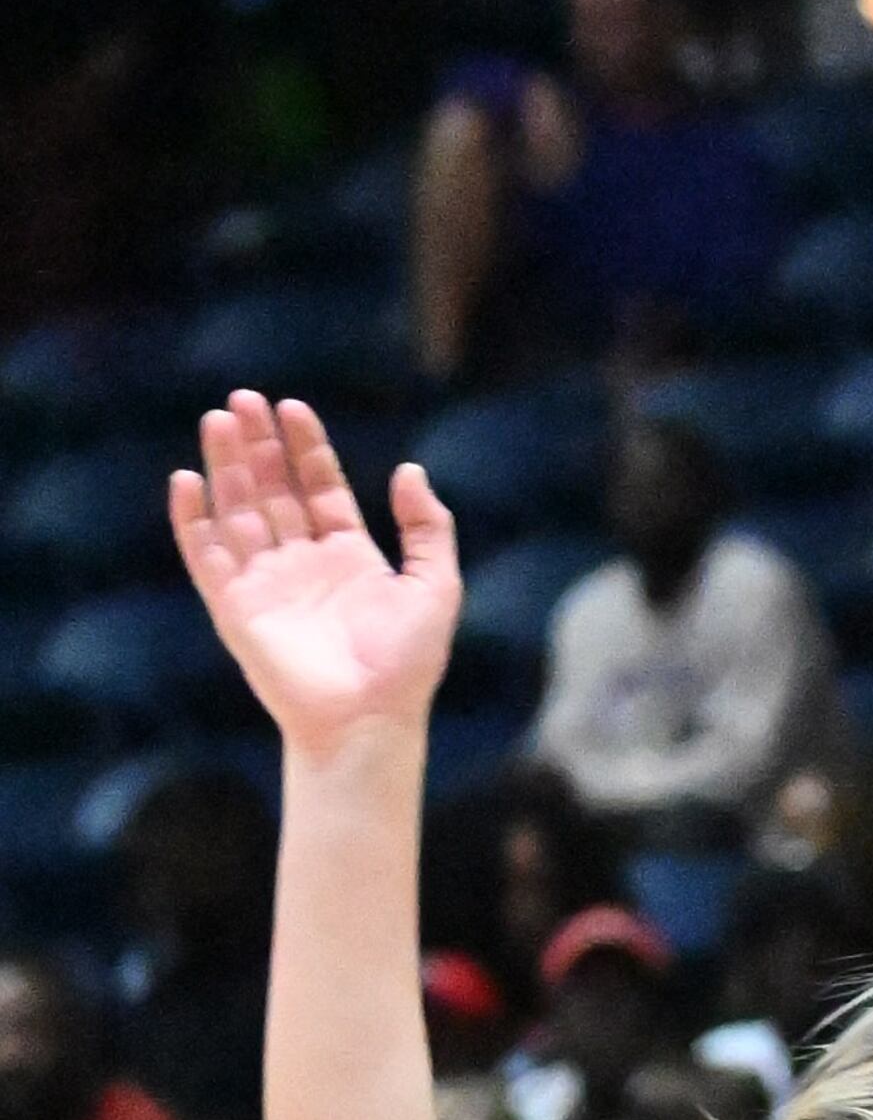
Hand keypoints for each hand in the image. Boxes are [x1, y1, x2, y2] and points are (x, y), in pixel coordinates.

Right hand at [172, 393, 458, 755]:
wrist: (369, 720)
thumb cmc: (407, 663)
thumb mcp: (436, 584)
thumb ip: (428, 526)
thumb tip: (409, 469)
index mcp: (348, 556)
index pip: (319, 486)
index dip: (306, 446)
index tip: (292, 406)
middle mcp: (302, 563)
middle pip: (272, 490)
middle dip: (258, 445)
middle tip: (243, 398)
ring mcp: (266, 583)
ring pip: (238, 511)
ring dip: (226, 465)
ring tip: (217, 418)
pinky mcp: (235, 608)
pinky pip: (207, 555)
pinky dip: (193, 519)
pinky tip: (188, 479)